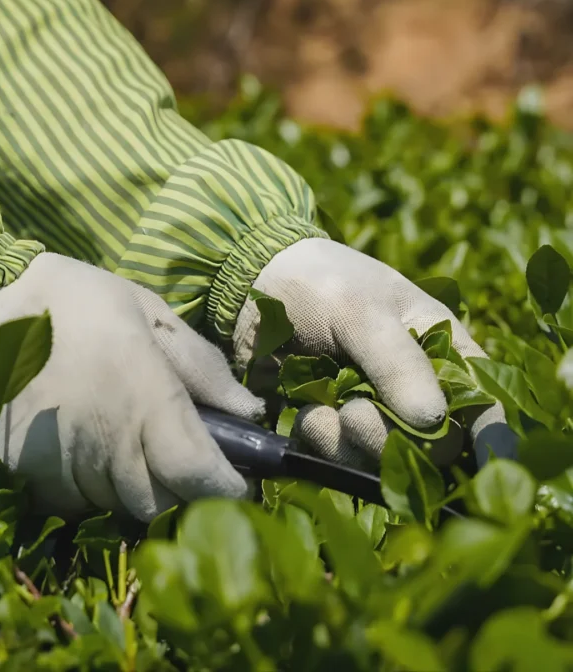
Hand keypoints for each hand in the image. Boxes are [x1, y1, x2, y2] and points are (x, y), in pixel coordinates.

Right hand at [0, 254, 263, 521]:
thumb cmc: (82, 302)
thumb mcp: (152, 314)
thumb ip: (202, 368)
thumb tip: (250, 411)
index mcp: (142, 394)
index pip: (195, 471)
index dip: (224, 487)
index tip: (239, 483)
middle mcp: (102, 438)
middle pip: (161, 500)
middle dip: (183, 486)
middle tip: (183, 454)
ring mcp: (58, 461)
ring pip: (118, 504)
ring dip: (137, 484)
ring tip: (130, 438)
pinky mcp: (22, 471)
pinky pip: (74, 500)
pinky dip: (92, 485)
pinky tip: (89, 445)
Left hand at [235, 238, 516, 467]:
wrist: (254, 285)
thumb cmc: (321, 283)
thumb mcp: (362, 310)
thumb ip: (397, 362)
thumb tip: (432, 419)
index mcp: (441, 347)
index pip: (482, 401)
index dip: (491, 437)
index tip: (489, 464)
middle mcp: (415, 385)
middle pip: (434, 443)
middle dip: (396, 438)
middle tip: (356, 414)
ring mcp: (376, 407)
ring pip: (387, 456)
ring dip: (354, 442)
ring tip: (325, 411)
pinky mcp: (337, 423)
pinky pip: (344, 455)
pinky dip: (326, 441)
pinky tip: (309, 414)